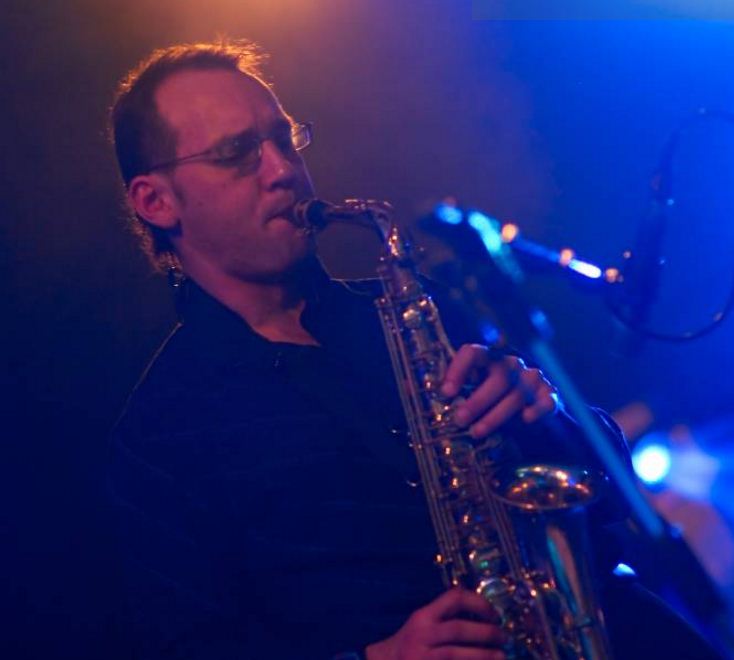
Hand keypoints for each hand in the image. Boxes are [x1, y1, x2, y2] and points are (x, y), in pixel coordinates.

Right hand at [364, 588, 506, 659]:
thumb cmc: (409, 644)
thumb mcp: (422, 624)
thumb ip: (445, 617)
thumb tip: (483, 616)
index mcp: (423, 616)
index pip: (453, 598)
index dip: (478, 603)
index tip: (494, 613)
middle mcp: (422, 634)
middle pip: (459, 629)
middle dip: (486, 633)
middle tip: (503, 637)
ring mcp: (423, 657)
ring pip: (458, 655)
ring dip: (484, 656)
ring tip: (501, 656)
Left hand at [440, 345, 558, 439]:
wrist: (532, 412)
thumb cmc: (496, 401)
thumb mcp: (477, 393)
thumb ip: (462, 393)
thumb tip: (439, 401)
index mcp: (489, 360)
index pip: (473, 353)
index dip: (458, 369)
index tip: (446, 392)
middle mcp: (512, 365)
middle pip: (497, 377)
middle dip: (477, 400)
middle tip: (460, 419)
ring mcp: (533, 379)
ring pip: (517, 394)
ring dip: (496, 415)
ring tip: (477, 432)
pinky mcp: (550, 395)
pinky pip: (545, 401)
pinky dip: (536, 410)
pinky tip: (526, 420)